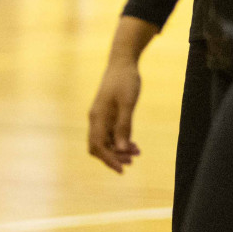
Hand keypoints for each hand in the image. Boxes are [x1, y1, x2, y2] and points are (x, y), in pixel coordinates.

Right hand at [86, 15, 155, 172]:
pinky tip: (133, 144)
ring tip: (136, 154)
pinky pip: (111, 133)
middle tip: (131, 163)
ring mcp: (101, 116)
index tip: (122, 169)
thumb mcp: (128, 103)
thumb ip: (124, 125)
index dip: (109, 160)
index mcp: (98, 117)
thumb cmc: (125, 80)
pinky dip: (121, 140)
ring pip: (106, 140)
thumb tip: (122, 149)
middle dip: (114, 157)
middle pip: (99, 146)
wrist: (122, 62)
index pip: (99, 146)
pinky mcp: (108, 113)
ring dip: (119, 149)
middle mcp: (96, 119)